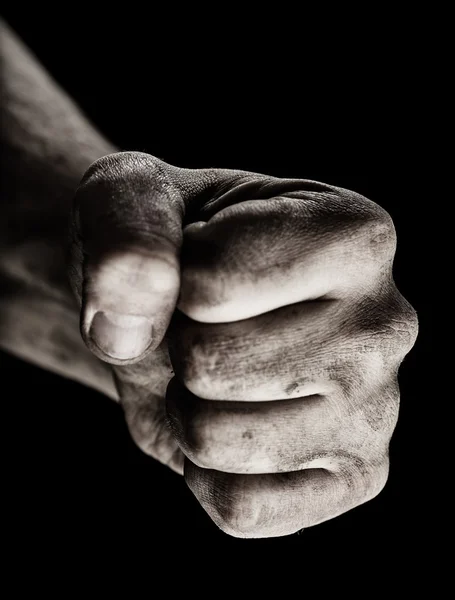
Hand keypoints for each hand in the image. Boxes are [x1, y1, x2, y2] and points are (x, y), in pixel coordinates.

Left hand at [69, 151, 417, 537]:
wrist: (191, 309)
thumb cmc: (176, 246)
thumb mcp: (132, 197)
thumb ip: (126, 234)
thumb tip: (128, 328)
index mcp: (355, 235)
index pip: (210, 288)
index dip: (170, 281)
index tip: (196, 267)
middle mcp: (387, 322)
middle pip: (212, 366)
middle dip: (179, 350)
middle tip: (206, 327)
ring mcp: (380, 408)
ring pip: (218, 441)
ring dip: (189, 410)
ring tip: (222, 373)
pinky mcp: (358, 478)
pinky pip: (241, 508)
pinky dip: (206, 474)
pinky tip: (236, 424)